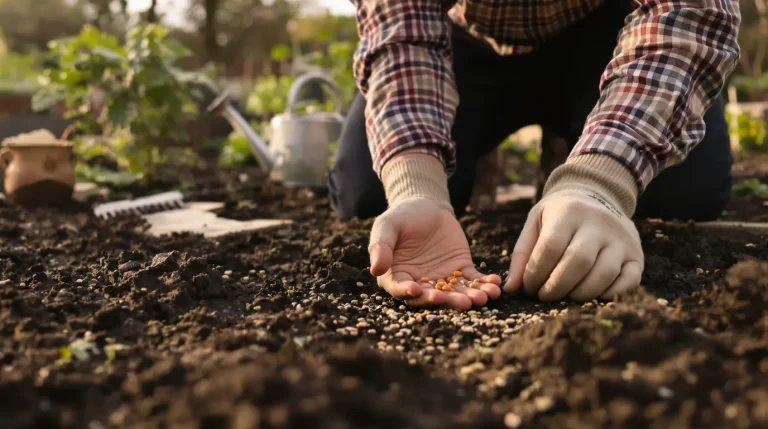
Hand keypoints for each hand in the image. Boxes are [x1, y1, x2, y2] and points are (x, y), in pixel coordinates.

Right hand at [368, 198, 501, 309]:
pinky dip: (485, 283)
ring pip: (456, 292)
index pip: (401, 289)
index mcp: (397, 275)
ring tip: (485, 296)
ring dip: (471, 296)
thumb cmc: (401, 216)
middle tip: (463, 303)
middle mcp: (419, 283)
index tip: (418, 291)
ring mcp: (442, 278)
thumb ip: (381, 246)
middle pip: (433, 297)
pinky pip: (473, 279)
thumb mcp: (388, 226)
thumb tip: (375, 270)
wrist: (426, 205)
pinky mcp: (460, 269)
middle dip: (449, 301)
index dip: (409, 293)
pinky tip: (496, 282)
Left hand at [503, 190, 643, 300]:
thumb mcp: (536, 222)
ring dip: (580, 294)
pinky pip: (630, 281)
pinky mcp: (637, 255)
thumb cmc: (559, 215)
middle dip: (557, 286)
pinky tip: (592, 298)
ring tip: (565, 297)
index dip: (536, 273)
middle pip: (578, 261)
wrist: (598, 196)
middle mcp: (599, 223)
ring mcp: (622, 239)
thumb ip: (522, 253)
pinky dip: (610, 295)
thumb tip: (511, 288)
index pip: (551, 247)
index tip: (528, 287)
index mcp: (569, 211)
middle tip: (544, 296)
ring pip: (604, 273)